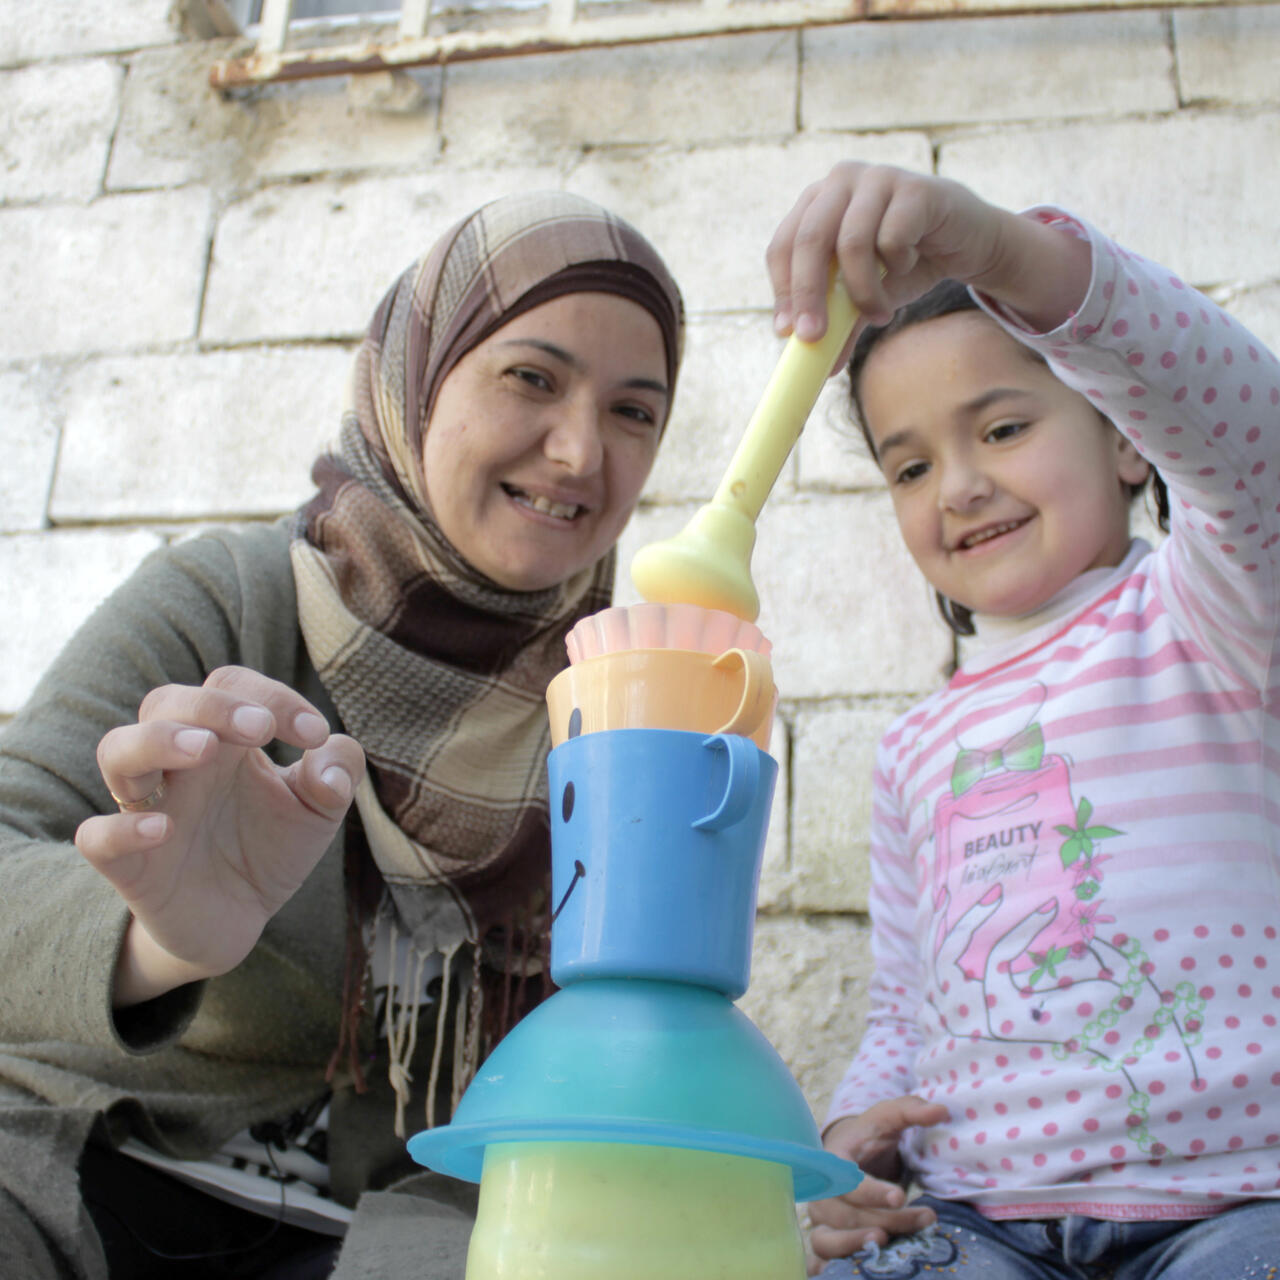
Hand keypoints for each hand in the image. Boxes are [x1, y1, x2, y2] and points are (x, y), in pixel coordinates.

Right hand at [75, 666, 365, 1005]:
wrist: (240, 917)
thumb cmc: (272, 845)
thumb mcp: (321, 806)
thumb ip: (340, 770)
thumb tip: (327, 764)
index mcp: (225, 738)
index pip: (231, 685)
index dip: (272, 696)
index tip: (314, 734)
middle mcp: (179, 764)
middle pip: (165, 702)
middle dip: (212, 706)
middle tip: (260, 729)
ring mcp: (147, 809)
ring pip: (117, 751)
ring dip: (158, 741)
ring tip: (205, 749)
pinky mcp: (128, 865)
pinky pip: (95, 836)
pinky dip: (120, 829)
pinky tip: (161, 830)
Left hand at [767, 161, 1089, 354]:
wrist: (965, 244)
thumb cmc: (905, 264)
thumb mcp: (863, 298)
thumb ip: (838, 324)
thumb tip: (818, 369)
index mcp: (817, 202)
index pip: (783, 245)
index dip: (782, 290)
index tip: (787, 333)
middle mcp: (841, 181)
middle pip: (809, 240)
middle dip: (809, 295)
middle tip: (815, 338)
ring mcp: (878, 179)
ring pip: (852, 243)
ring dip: (863, 292)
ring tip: (879, 314)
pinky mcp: (915, 188)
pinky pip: (893, 238)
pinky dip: (898, 265)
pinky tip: (911, 264)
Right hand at [806, 1097, 948, 1268]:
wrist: (851, 1155)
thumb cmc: (870, 1135)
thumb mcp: (888, 1117)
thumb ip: (912, 1110)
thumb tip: (941, 1111)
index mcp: (831, 1158)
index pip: (844, 1179)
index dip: (870, 1191)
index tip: (900, 1197)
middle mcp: (820, 1191)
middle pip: (845, 1214)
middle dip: (886, 1219)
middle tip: (926, 1217)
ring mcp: (820, 1217)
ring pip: (832, 1239)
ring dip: (863, 1244)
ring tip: (898, 1243)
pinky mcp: (825, 1236)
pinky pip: (824, 1256)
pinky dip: (841, 1261)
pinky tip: (869, 1262)